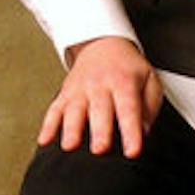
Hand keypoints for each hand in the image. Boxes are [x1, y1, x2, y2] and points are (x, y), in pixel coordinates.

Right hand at [38, 36, 162, 158]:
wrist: (102, 44)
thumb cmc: (128, 69)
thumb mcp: (149, 80)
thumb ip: (149, 107)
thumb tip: (143, 131)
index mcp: (124, 83)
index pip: (129, 109)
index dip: (131, 131)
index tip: (132, 151)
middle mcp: (100, 85)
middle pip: (99, 110)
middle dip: (99, 131)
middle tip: (100, 150)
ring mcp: (80, 89)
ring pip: (74, 110)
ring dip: (70, 128)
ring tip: (69, 146)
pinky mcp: (65, 94)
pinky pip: (54, 110)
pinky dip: (48, 125)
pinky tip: (45, 140)